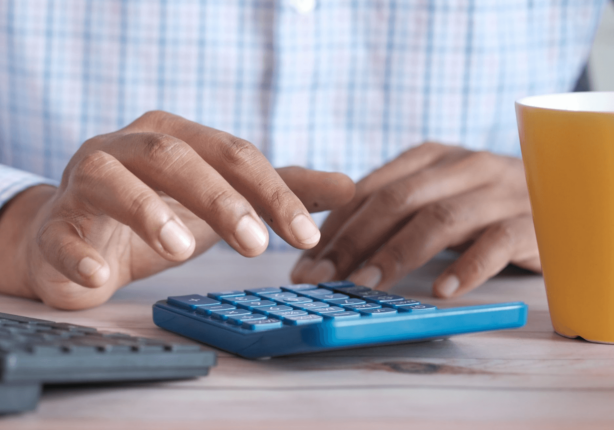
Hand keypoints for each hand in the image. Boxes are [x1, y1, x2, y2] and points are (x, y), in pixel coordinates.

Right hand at [0, 111, 354, 308]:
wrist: (72, 240)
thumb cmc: (152, 215)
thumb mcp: (219, 201)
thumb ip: (277, 191)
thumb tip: (351, 187)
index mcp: (173, 136)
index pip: (230, 152)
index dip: (271, 191)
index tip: (306, 235)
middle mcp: (125, 148)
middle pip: (173, 155)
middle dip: (218, 197)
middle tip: (256, 245)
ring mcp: (83, 183)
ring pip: (111, 179)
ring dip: (147, 210)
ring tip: (181, 248)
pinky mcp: (54, 226)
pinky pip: (60, 235)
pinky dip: (78, 256)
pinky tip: (100, 277)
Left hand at [291, 142, 540, 297]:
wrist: (564, 198)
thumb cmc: (481, 206)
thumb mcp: (434, 196)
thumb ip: (390, 211)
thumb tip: (324, 246)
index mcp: (430, 157)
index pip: (369, 189)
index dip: (334, 226)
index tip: (305, 263)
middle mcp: (462, 166)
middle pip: (397, 200)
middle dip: (352, 240)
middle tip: (322, 278)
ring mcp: (499, 191)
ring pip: (439, 217)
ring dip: (397, 253)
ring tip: (366, 285)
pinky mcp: (531, 221)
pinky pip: (496, 242)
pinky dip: (467, 267)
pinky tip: (442, 292)